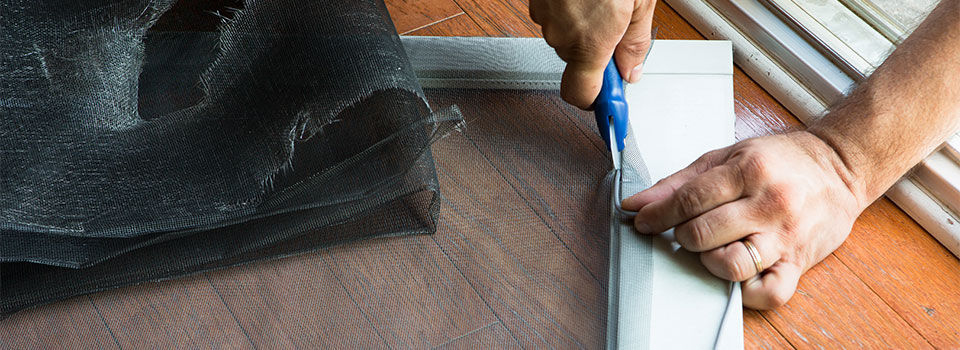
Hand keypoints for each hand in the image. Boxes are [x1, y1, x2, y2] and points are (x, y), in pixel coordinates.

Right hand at [529, 0, 656, 108]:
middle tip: (616, 28)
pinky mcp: (538, 3)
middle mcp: (562, 36)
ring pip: (567, 37)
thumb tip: (631, 70)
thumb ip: (635, 43)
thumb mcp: (640, 2)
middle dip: (597, 50)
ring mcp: (546, 19)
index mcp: (590, 42)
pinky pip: (556, 18)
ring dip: (584, 27)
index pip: (582, 95)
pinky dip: (570, 11)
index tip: (608, 107)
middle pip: (579, 62)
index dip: (595, 103)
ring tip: (600, 1)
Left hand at [621, 131, 866, 308]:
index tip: (643, 221)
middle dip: (682, 236)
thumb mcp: (727, 156)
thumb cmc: (781, 160)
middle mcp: (769, 204)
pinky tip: (737, 273)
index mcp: (749, 171)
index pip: (688, 200)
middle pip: (702, 234)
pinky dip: (745, 291)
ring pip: (730, 265)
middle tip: (686, 230)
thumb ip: (680, 182)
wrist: (841, 166)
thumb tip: (637, 203)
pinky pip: (768, 293)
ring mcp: (785, 236)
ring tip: (712, 247)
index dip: (658, 215)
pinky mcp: (799, 263)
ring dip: (709, 260)